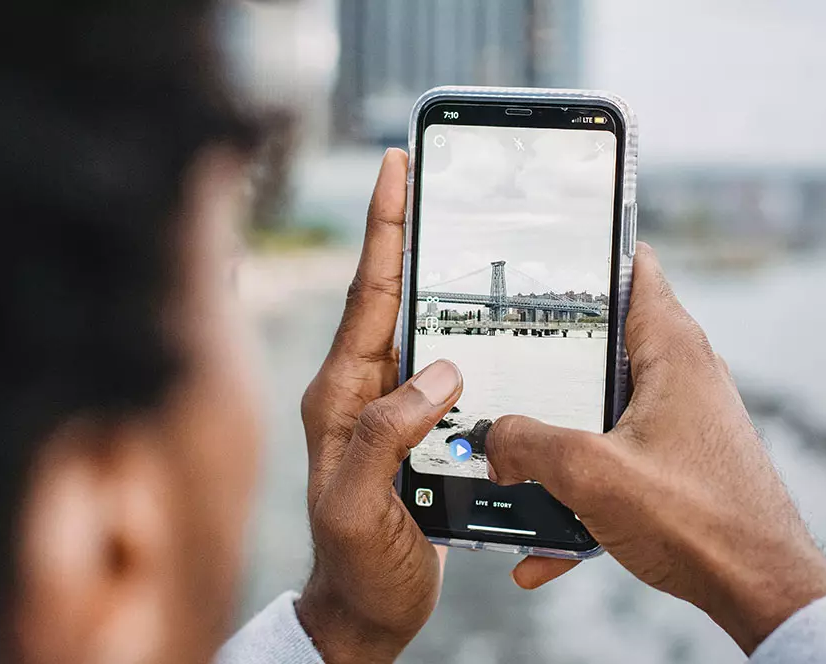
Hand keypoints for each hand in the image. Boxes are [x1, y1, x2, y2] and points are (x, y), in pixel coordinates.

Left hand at [295, 149, 459, 663]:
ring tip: (460, 227)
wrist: (364, 611)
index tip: (394, 169)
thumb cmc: (354, 565)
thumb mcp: (357, 504)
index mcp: (340, 395)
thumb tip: (440, 372)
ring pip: (417, 326)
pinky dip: (462, 333)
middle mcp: (361, 390)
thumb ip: (386, 436)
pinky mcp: (415, 429)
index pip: (367, 296)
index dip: (384, 230)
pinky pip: (441, 369)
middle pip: (390, 294)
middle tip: (428, 176)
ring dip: (436, 275)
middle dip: (408, 231)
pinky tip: (485, 321)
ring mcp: (387, 407)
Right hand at [484, 242, 825, 653]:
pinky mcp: (683, 465)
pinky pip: (619, 465)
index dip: (591, 253)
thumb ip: (530, 446)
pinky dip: (583, 493)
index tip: (544, 251)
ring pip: (605, 411)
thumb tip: (494, 440)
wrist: (760, 589)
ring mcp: (685, 422)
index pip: (635, 269)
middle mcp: (684, 377)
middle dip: (551, 356)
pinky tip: (544, 546)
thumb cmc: (700, 521)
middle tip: (500, 359)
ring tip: (513, 461)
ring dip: (560, 439)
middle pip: (606, 343)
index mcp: (673, 352)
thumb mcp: (591, 473)